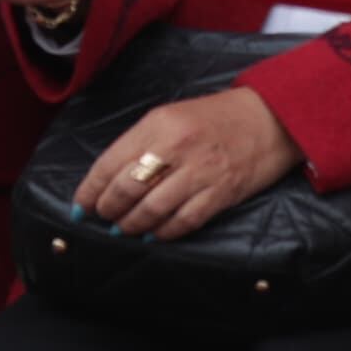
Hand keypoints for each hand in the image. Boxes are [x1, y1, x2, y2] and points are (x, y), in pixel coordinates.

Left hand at [73, 84, 299, 237]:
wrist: (269, 117)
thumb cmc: (215, 117)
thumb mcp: (170, 117)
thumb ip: (140, 143)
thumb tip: (108, 179)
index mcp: (157, 124)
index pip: (110, 162)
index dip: (90, 189)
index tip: (80, 205)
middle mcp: (176, 147)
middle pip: (127, 188)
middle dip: (107, 209)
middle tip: (102, 218)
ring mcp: (200, 172)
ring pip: (152, 209)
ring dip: (131, 225)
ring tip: (122, 229)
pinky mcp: (221, 193)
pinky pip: (183, 221)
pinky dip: (163, 232)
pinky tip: (153, 234)